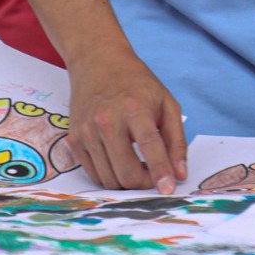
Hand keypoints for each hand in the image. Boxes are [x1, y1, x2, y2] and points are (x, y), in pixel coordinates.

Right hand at [67, 48, 187, 192]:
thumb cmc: (138, 84)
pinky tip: (121, 162)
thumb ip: (176, 140)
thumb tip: (180, 174)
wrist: (98, 63)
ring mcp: (87, 132)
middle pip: (125, 171)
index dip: (160, 171)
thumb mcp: (167, 104)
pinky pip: (93, 173)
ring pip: (108, 178)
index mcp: (134, 108)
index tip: (168, 190)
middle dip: (143, 183)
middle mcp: (107, 121)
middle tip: (154, 179)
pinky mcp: (74, 139)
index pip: (149, 146)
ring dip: (127, 183)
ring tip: (139, 168)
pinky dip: (110, 176)